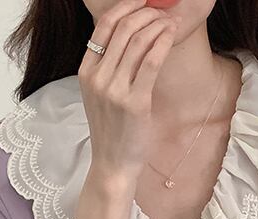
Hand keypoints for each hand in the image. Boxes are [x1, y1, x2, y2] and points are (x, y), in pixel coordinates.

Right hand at [78, 0, 178, 181]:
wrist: (112, 164)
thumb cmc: (111, 130)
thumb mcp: (100, 95)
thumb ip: (108, 67)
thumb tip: (130, 36)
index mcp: (86, 72)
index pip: (104, 26)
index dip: (126, 7)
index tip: (143, 2)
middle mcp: (97, 78)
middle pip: (123, 28)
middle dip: (146, 12)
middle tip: (163, 11)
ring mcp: (115, 90)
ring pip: (139, 41)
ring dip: (158, 25)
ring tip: (171, 21)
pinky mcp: (135, 102)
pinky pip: (152, 61)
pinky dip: (163, 42)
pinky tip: (171, 35)